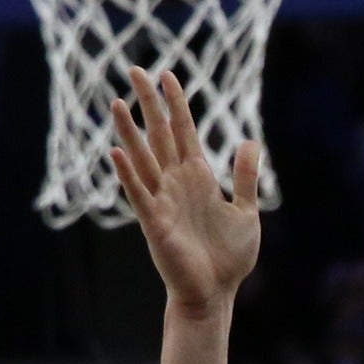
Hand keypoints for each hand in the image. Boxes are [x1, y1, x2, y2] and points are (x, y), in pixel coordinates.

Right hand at [106, 68, 261, 311]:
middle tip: (134, 70)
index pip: (184, 131)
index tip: (168, 75)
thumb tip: (248, 141)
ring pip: (143, 158)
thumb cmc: (229, 257)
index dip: (177, 104)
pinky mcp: (155, 223)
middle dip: (148, 104)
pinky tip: (115, 152)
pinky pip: (139, 194)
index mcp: (198, 178)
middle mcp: (176, 183)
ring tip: (117, 102)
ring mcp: (163, 201)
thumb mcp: (247, 211)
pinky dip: (127, 174)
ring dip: (129, 131)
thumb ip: (245, 178)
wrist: (217, 293)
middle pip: (159, 135)